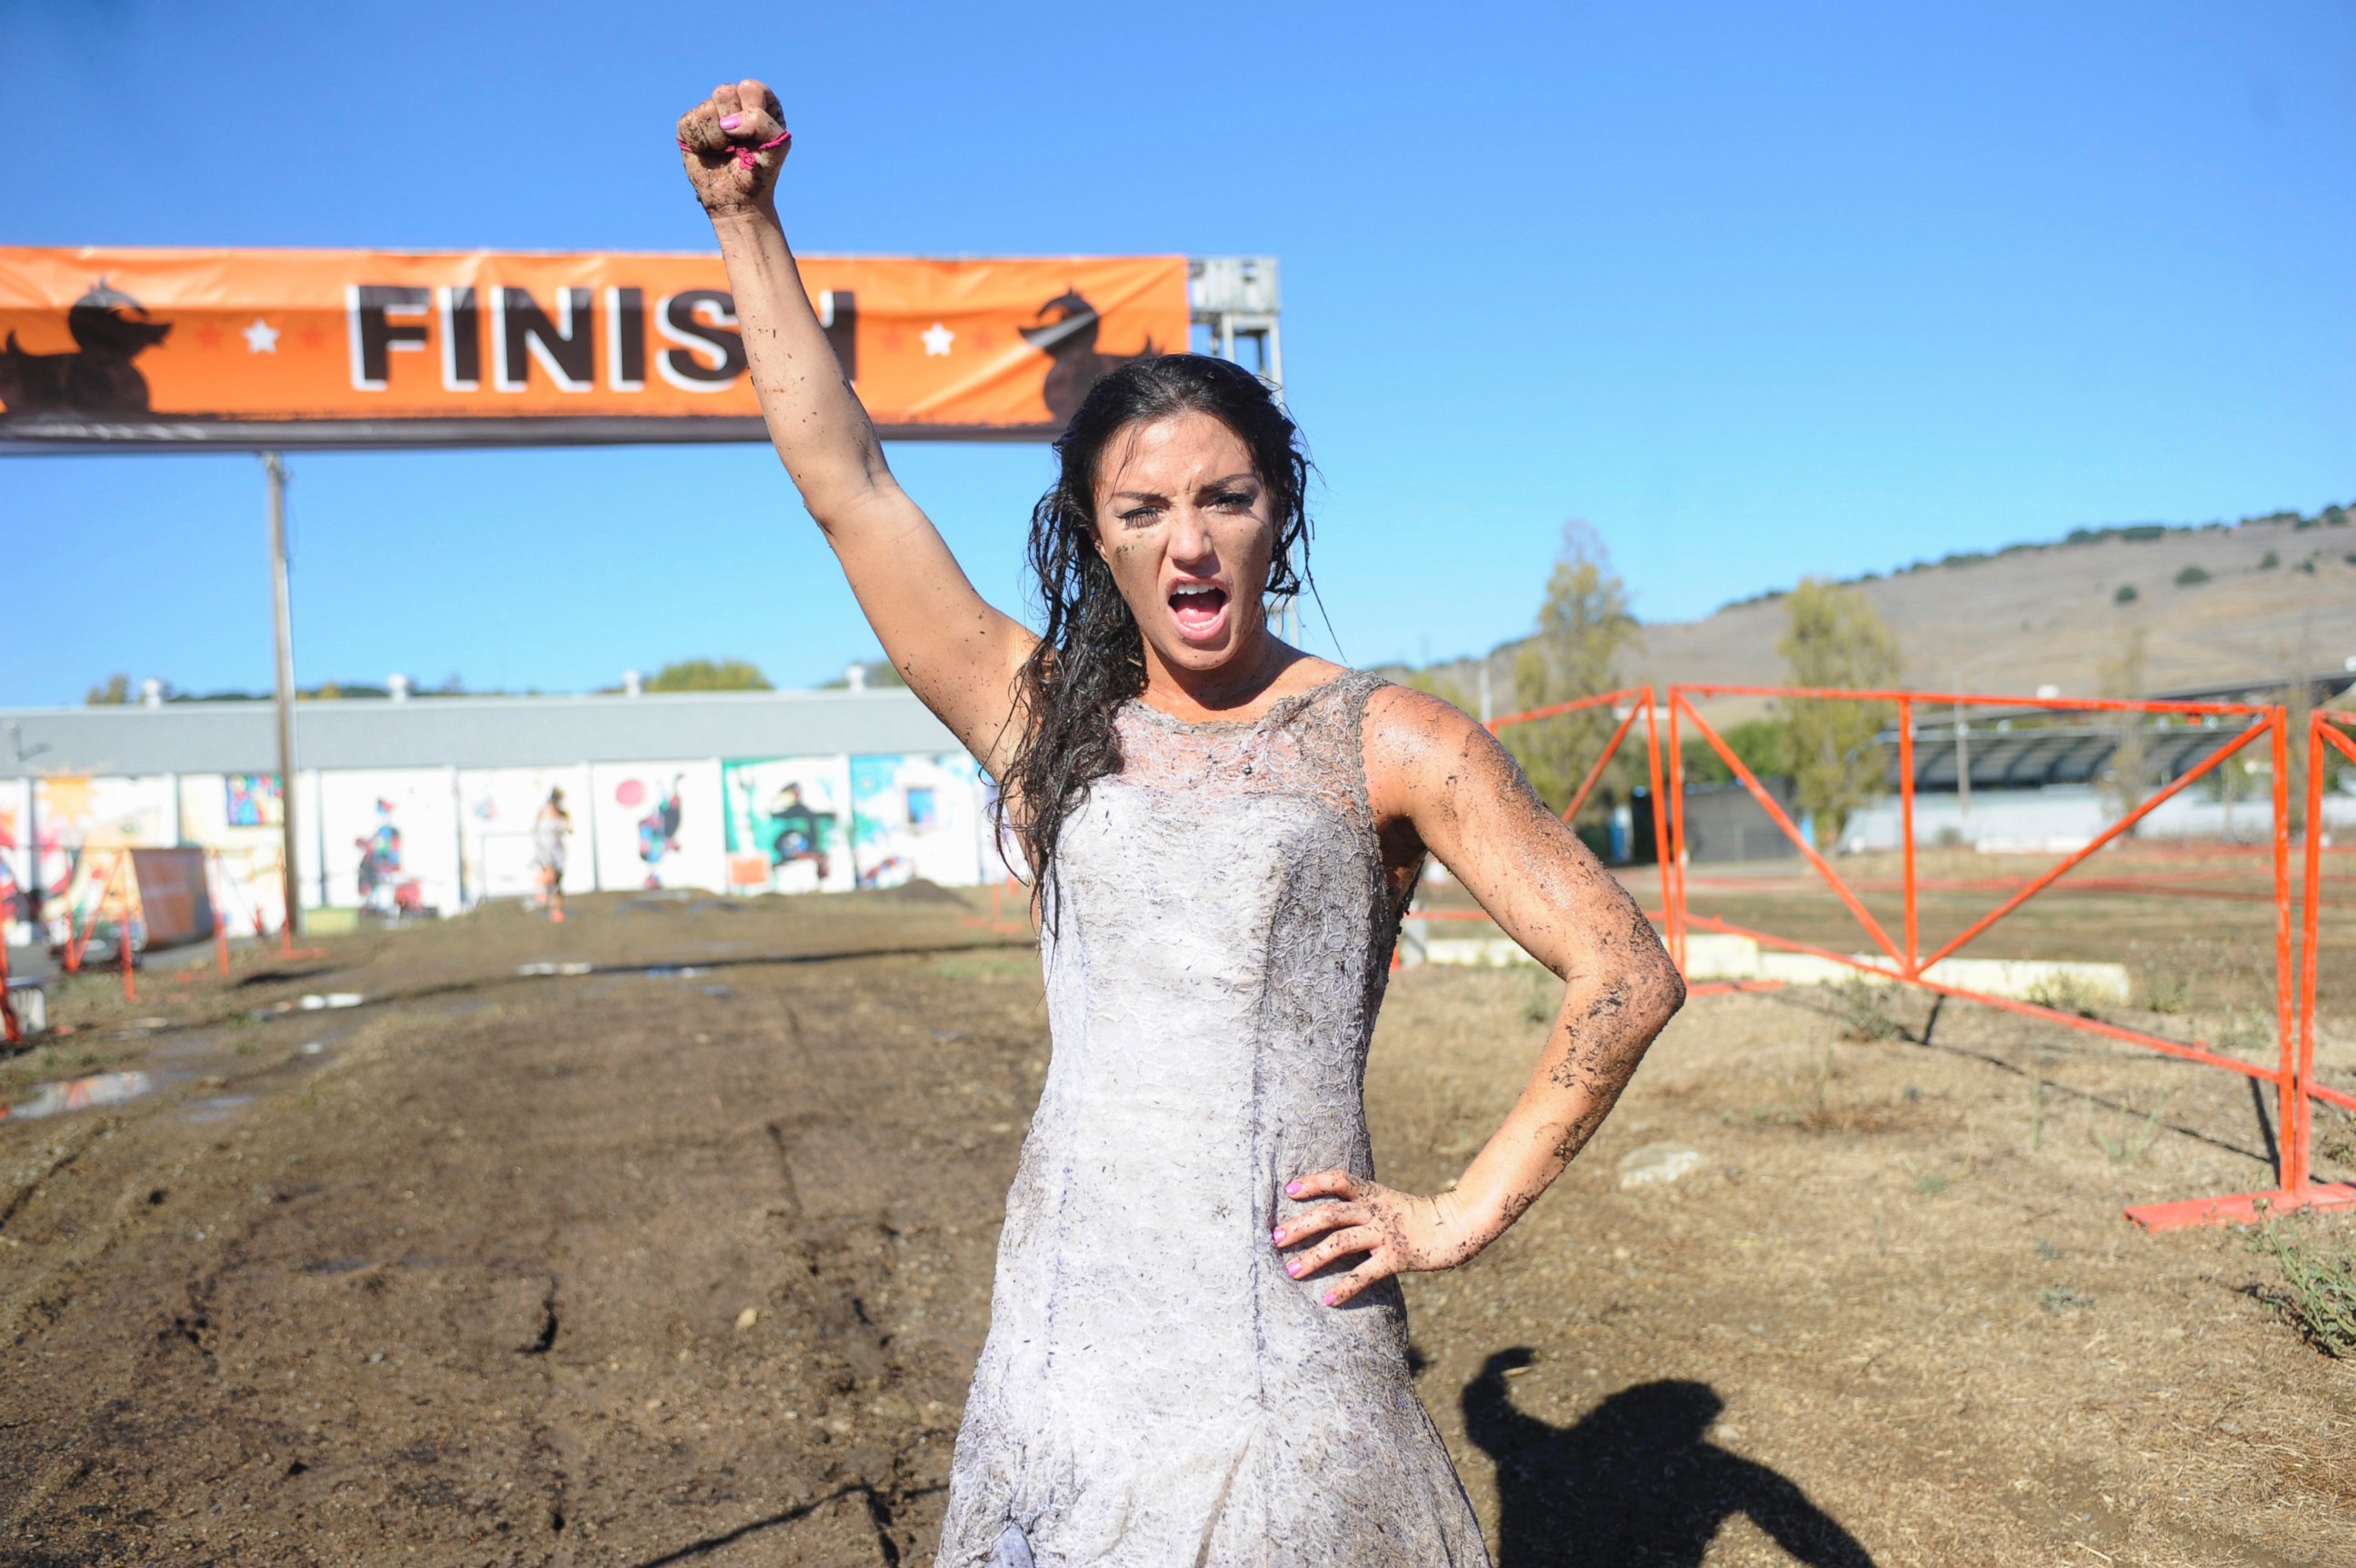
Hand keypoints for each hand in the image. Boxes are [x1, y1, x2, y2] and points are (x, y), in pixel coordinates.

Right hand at [676, 78, 789, 216]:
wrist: (737, 199)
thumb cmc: (759, 172)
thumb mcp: (777, 147)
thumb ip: (762, 123)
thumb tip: (728, 123)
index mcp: (759, 102)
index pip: (750, 88)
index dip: (751, 113)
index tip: (755, 137)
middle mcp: (733, 103)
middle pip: (723, 92)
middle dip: (731, 124)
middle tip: (737, 143)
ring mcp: (710, 113)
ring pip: (705, 109)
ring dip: (716, 138)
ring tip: (723, 150)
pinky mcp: (690, 125)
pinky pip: (688, 124)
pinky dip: (700, 144)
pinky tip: (708, 152)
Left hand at [1272, 1169, 1496, 1306]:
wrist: (1458, 1225)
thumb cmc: (1418, 1215)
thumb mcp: (1388, 1202)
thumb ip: (1362, 1206)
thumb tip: (1329, 1217)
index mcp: (1373, 1193)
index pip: (1339, 1180)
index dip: (1314, 1182)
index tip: (1289, 1190)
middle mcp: (1376, 1211)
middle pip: (1331, 1213)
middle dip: (1301, 1225)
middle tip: (1275, 1237)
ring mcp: (1386, 1234)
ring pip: (1342, 1242)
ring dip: (1313, 1257)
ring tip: (1291, 1271)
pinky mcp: (1397, 1257)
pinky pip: (1366, 1273)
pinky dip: (1346, 1287)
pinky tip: (1329, 1300)